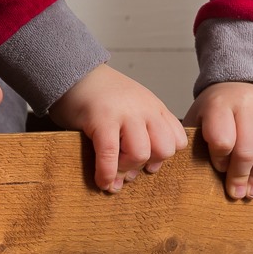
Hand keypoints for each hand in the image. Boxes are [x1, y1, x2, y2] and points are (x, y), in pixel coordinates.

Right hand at [46, 64, 187, 192]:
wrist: (75, 72)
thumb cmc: (101, 96)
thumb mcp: (132, 107)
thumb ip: (140, 132)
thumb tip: (135, 174)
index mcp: (154, 107)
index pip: (177, 139)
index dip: (163, 157)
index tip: (148, 163)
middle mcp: (144, 109)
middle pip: (164, 149)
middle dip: (147, 164)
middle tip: (129, 165)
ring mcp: (124, 113)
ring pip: (141, 154)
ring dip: (126, 168)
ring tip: (113, 169)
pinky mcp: (102, 119)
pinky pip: (110, 154)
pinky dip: (106, 173)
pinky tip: (102, 181)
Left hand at [185, 82, 252, 199]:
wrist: (243, 81)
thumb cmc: (218, 107)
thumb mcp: (200, 116)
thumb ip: (196, 140)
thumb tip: (194, 175)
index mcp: (220, 103)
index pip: (222, 140)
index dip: (220, 160)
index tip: (218, 169)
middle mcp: (247, 103)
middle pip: (246, 151)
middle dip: (240, 177)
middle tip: (236, 194)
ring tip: (252, 191)